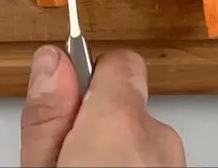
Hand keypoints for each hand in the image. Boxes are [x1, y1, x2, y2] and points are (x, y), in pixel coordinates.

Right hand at [20, 46, 184, 166]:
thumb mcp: (42, 166)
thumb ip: (47, 114)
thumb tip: (50, 60)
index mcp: (119, 123)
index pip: (119, 62)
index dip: (89, 78)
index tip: (67, 103)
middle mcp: (157, 138)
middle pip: (128, 105)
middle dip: (98, 125)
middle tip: (68, 158)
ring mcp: (175, 161)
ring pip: (141, 139)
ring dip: (117, 153)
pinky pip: (154, 161)